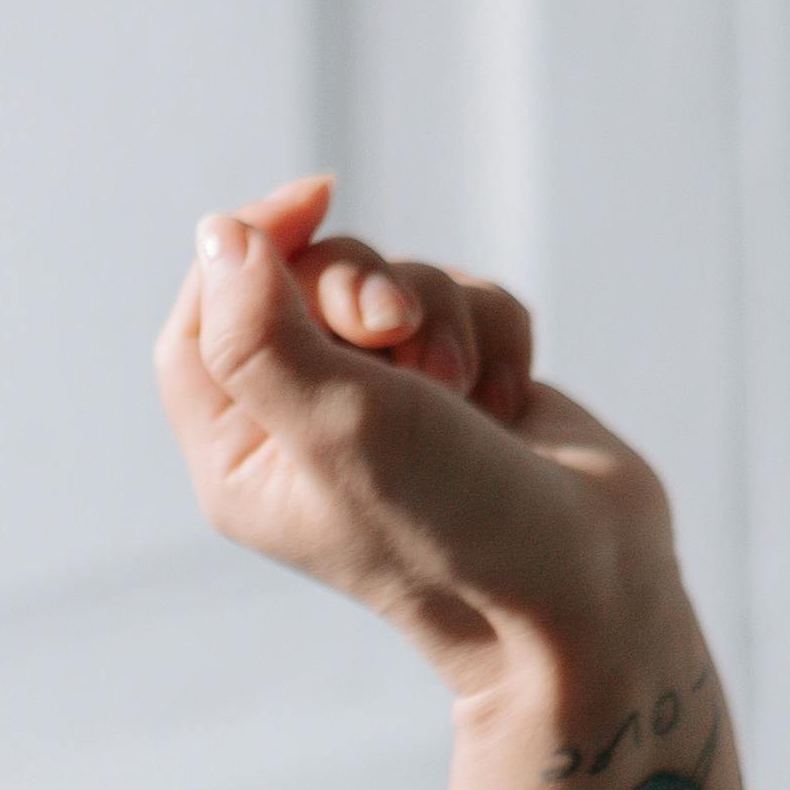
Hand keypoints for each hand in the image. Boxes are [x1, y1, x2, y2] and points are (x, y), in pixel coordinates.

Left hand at [153, 177, 682, 699]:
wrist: (586, 588)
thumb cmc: (453, 523)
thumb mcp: (337, 424)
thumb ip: (259, 333)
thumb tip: (218, 233)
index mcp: (240, 456)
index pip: (203, 319)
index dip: (246, 245)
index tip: (314, 200)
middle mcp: (302, 428)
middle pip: (297, 283)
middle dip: (359, 286)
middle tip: (393, 334)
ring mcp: (387, 406)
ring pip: (391, 283)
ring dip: (440, 318)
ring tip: (465, 399)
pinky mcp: (463, 389)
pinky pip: (464, 301)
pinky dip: (493, 334)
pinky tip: (508, 402)